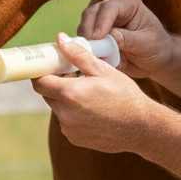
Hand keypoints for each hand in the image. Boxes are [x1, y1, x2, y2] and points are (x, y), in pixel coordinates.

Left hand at [31, 33, 154, 153]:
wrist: (141, 128)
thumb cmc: (125, 96)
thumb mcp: (103, 70)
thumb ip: (77, 55)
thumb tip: (60, 40)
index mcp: (70, 94)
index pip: (39, 82)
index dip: (42, 72)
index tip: (50, 66)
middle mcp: (64, 114)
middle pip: (47, 94)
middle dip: (56, 84)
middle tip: (72, 75)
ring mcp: (68, 129)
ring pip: (57, 108)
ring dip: (66, 99)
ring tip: (88, 93)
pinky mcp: (74, 138)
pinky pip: (66, 121)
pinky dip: (73, 114)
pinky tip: (92, 109)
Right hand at [78, 0, 172, 79]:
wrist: (155, 60)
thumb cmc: (156, 47)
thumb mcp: (146, 44)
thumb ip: (128, 39)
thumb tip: (109, 37)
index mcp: (128, 3)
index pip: (109, 8)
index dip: (100, 23)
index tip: (96, 39)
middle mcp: (111, 6)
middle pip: (91, 14)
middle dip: (88, 31)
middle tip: (89, 49)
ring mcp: (101, 19)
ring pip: (84, 25)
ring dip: (85, 41)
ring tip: (92, 55)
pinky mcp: (94, 32)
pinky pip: (83, 39)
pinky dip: (85, 47)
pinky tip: (91, 57)